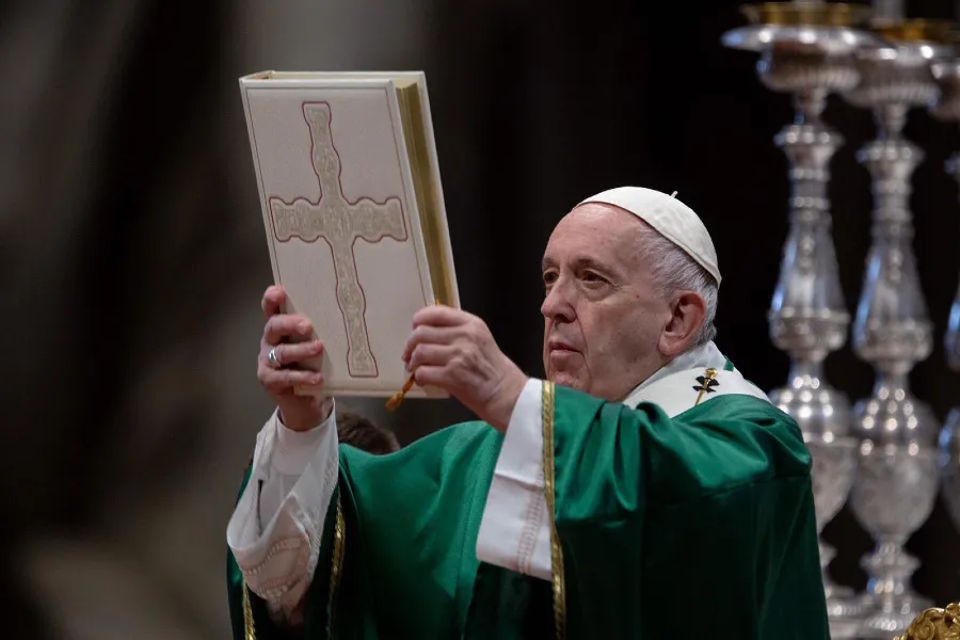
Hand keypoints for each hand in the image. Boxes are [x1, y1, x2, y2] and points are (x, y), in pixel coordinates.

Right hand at [257, 285, 331, 430]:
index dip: (271, 299)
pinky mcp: (269, 380)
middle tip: (307, 325)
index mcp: (280, 327)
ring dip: (301, 350)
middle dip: (290, 324)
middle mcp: (270, 341)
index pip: (270, 308)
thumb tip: (351, 316)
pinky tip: (317, 378)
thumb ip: (322, 330)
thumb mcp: (315, 344)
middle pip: (273, 326)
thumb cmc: (311, 364)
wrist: (304, 401)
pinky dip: (303, 376)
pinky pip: (285, 376)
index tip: (280, 292)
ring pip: (281, 352)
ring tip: (318, 348)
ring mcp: (267, 360)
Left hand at [402, 306, 527, 431]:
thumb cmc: (492, 369)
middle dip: (410, 345)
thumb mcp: (480, 339)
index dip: (419, 320)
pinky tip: (425, 380)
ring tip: (416, 368)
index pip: (436, 312)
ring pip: (419, 352)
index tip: (415, 328)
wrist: (505, 393)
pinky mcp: (452, 376)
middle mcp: (465, 336)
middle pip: (421, 332)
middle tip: (410, 355)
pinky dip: (419, 377)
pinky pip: (423, 372)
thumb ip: (457, 331)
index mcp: (471, 324)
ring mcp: (458, 355)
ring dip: (413, 362)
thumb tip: (426, 330)